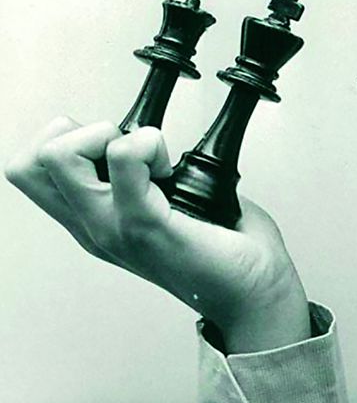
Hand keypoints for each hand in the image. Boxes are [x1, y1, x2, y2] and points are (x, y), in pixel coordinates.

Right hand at [4, 117, 311, 352]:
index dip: (71, 141)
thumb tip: (166, 146)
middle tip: (128, 150)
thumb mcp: (172, 209)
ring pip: (59, 157)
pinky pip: (123, 163)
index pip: (34, 171)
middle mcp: (95, 227)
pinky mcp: (146, 226)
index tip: (121, 147)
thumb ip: (154, 180)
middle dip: (77, 134)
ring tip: (148, 158)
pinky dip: (147, 145)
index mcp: (97, 222)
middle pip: (30, 163)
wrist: (254, 295)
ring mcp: (113, 229)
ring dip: (106, 136)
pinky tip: (170, 167)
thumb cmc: (226, 255)